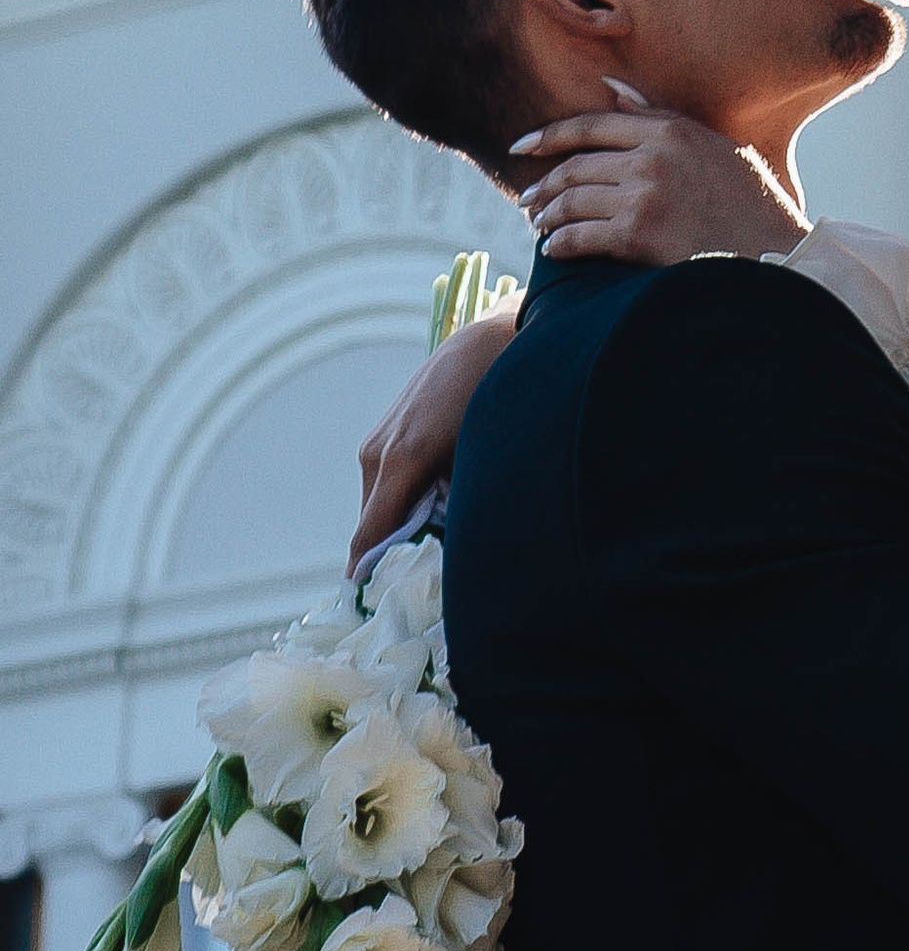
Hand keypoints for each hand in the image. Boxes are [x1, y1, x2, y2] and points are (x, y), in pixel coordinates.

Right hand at [352, 303, 519, 564]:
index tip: (381, 611)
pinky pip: (387, 484)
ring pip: (381, 506)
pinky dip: (405, 501)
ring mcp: (379, 440)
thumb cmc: (496, 398)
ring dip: (401, 526)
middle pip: (373, 528)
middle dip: (393, 555)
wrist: (496, 338)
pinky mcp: (387, 433)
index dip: (373, 579)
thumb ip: (457, 510)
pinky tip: (438, 502)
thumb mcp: (481, 462)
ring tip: (437, 543)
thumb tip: (445, 554)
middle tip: (421, 586)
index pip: (370, 539)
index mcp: (400, 461)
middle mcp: (379, 453)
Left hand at [514, 84, 808, 267]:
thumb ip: (658, 116)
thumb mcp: (712, 146)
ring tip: (540, 225)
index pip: (592, 125)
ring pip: (573, 200)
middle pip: (575, 165)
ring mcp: (644, 196)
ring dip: (548, 215)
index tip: (521, 148)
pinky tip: (554, 250)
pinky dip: (560, 244)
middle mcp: (653, 157)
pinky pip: (581, 237)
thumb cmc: (749, 203)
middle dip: (545, 185)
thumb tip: (611, 89)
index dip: (549, 136)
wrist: (775, 255)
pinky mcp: (639, 235)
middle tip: (530, 201)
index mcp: (670, 130)